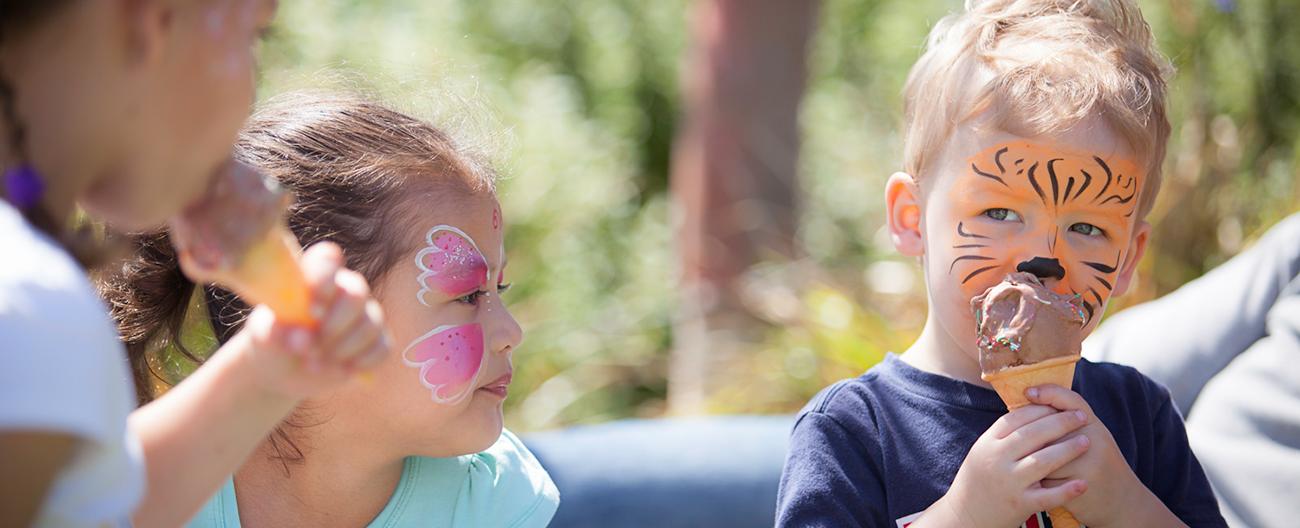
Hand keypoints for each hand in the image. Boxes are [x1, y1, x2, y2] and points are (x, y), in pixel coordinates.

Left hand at [231, 241, 389, 400]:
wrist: (282, 373)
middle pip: (357, 292)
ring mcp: (363, 316)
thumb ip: (275, 332)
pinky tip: (340, 370)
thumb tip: (301, 337)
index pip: (327, 259)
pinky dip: (362, 362)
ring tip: (315, 364)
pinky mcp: (375, 342)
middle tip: (310, 347)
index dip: (325, 278)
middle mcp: (342, 292)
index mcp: (314, 279)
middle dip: (335, 324)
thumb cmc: (272, 342)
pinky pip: (382, 348)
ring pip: (371, 324)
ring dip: (343, 349)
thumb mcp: (263, 336)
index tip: (311, 310)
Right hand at [916, 403, 1090, 527]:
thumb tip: (1031, 410)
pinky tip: (1082, 484)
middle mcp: (996, 460)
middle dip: (1061, 423)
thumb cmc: (979, 481)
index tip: (1058, 404)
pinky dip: (1066, 490)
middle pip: (1033, 435)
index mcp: (987, 444)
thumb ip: (1003, 436)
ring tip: (1086, 440)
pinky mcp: (1020, 504)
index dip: (1040, 409)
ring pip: (1043, 461)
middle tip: (1081, 416)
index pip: (1016, 418)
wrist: (965, 517)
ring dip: (1068, 449)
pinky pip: (1047, 496)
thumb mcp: (982, 453)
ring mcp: (1008, 483)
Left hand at [1028, 385, 1183, 526]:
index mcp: (1095, 426)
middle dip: (1033, 436)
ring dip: (1031, 460)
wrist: (1122, 502)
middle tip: (1025, 442)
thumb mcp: (1090, 434)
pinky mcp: (1077, 487)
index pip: (1071, 400)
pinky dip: (1038, 480)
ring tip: (1030, 463)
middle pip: (1049, 428)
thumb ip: (1067, 417)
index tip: (1029, 391)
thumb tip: (1031, 395)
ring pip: (1042, 455)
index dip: (1049, 392)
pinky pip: (1045, 478)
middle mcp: (1095, 441)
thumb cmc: (1098, 462)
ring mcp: (1087, 465)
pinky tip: (1039, 482)